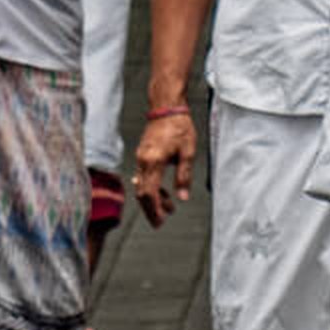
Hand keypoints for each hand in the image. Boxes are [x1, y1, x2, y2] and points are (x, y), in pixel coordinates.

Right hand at [132, 110, 198, 226]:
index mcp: (153, 161)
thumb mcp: (188, 152)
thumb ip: (183, 176)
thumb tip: (182, 197)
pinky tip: (162, 192)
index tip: (160, 220)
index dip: (153, 209)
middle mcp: (143, 160)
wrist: (167, 107)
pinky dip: (151, 187)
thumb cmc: (179, 126)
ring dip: (153, 199)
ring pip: (142, 185)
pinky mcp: (143, 154)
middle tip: (160, 222)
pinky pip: (143, 176)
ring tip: (168, 207)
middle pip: (142, 193)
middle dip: (150, 209)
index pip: (149, 192)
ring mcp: (141, 157)